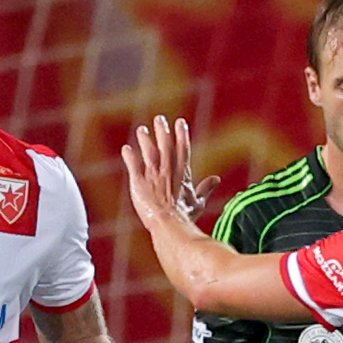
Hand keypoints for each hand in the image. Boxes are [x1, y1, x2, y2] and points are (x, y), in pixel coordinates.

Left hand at [121, 114, 202, 232]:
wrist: (168, 224)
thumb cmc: (183, 216)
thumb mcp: (198, 202)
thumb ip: (206, 189)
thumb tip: (217, 179)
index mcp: (181, 174)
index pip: (182, 149)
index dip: (182, 135)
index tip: (180, 122)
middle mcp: (167, 171)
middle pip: (165, 146)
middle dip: (162, 131)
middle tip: (160, 118)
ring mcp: (152, 176)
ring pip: (149, 153)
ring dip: (145, 140)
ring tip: (142, 130)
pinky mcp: (139, 182)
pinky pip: (133, 166)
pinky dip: (129, 157)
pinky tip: (126, 149)